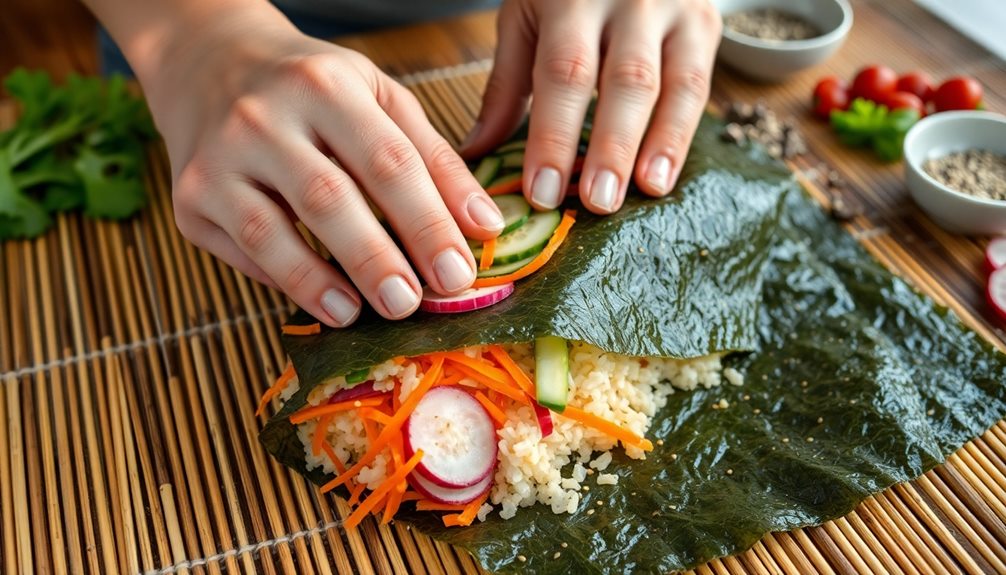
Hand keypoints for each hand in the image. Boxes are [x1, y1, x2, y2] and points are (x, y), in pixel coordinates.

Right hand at [137, 5, 504, 326]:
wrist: (210, 60)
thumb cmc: (311, 87)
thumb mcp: (379, 98)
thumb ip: (433, 158)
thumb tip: (485, 225)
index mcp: (325, 85)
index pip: (387, 161)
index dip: (428, 221)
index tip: (461, 272)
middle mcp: (262, 117)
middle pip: (328, 198)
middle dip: (376, 258)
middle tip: (414, 304)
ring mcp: (218, 160)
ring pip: (269, 232)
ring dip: (318, 281)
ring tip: (362, 313)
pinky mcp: (189, 199)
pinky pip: (241, 251)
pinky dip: (285, 281)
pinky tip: (324, 303)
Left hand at [462, 0, 721, 213]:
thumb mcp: (525, 17)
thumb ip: (507, 85)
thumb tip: (477, 154)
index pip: (564, 71)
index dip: (554, 136)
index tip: (543, 191)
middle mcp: (630, 0)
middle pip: (625, 81)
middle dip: (612, 147)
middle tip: (598, 202)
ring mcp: (674, 9)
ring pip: (676, 83)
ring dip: (662, 144)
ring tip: (647, 191)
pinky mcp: (705, 23)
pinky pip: (699, 85)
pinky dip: (684, 133)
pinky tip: (665, 173)